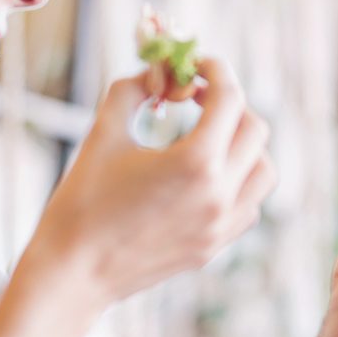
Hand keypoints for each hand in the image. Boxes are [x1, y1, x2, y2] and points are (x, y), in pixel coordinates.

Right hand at [25, 57, 274, 312]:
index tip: (197, 64)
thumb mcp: (104, 133)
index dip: (216, 69)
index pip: (230, 98)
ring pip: (263, 170)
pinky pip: (249, 204)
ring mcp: (221, 225)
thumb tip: (158, 74)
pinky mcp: (214, 246)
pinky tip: (203, 177)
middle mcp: (219, 195)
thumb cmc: (81, 201)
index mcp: (195, 162)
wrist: (73, 272)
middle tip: (196, 97)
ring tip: (206, 137)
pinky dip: (238, 182)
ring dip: (243, 144)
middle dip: (229, 104)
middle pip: (254, 129)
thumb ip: (134, 90)